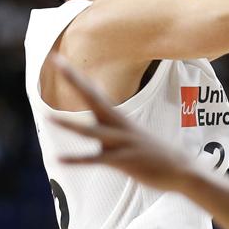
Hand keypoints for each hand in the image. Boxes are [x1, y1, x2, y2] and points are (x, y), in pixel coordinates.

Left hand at [48, 55, 193, 191]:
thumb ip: (111, 118)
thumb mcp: (130, 130)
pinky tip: (59, 160)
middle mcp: (119, 125)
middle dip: (75, 81)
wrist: (181, 168)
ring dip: (69, 125)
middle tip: (57, 61)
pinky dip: (78, 160)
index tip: (58, 60)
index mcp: (118, 117)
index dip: (76, 77)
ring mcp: (122, 142)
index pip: (93, 92)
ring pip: (92, 131)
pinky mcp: (124, 161)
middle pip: (93, 99)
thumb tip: (99, 106)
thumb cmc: (152, 151)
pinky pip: (97, 160)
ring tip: (47, 117)